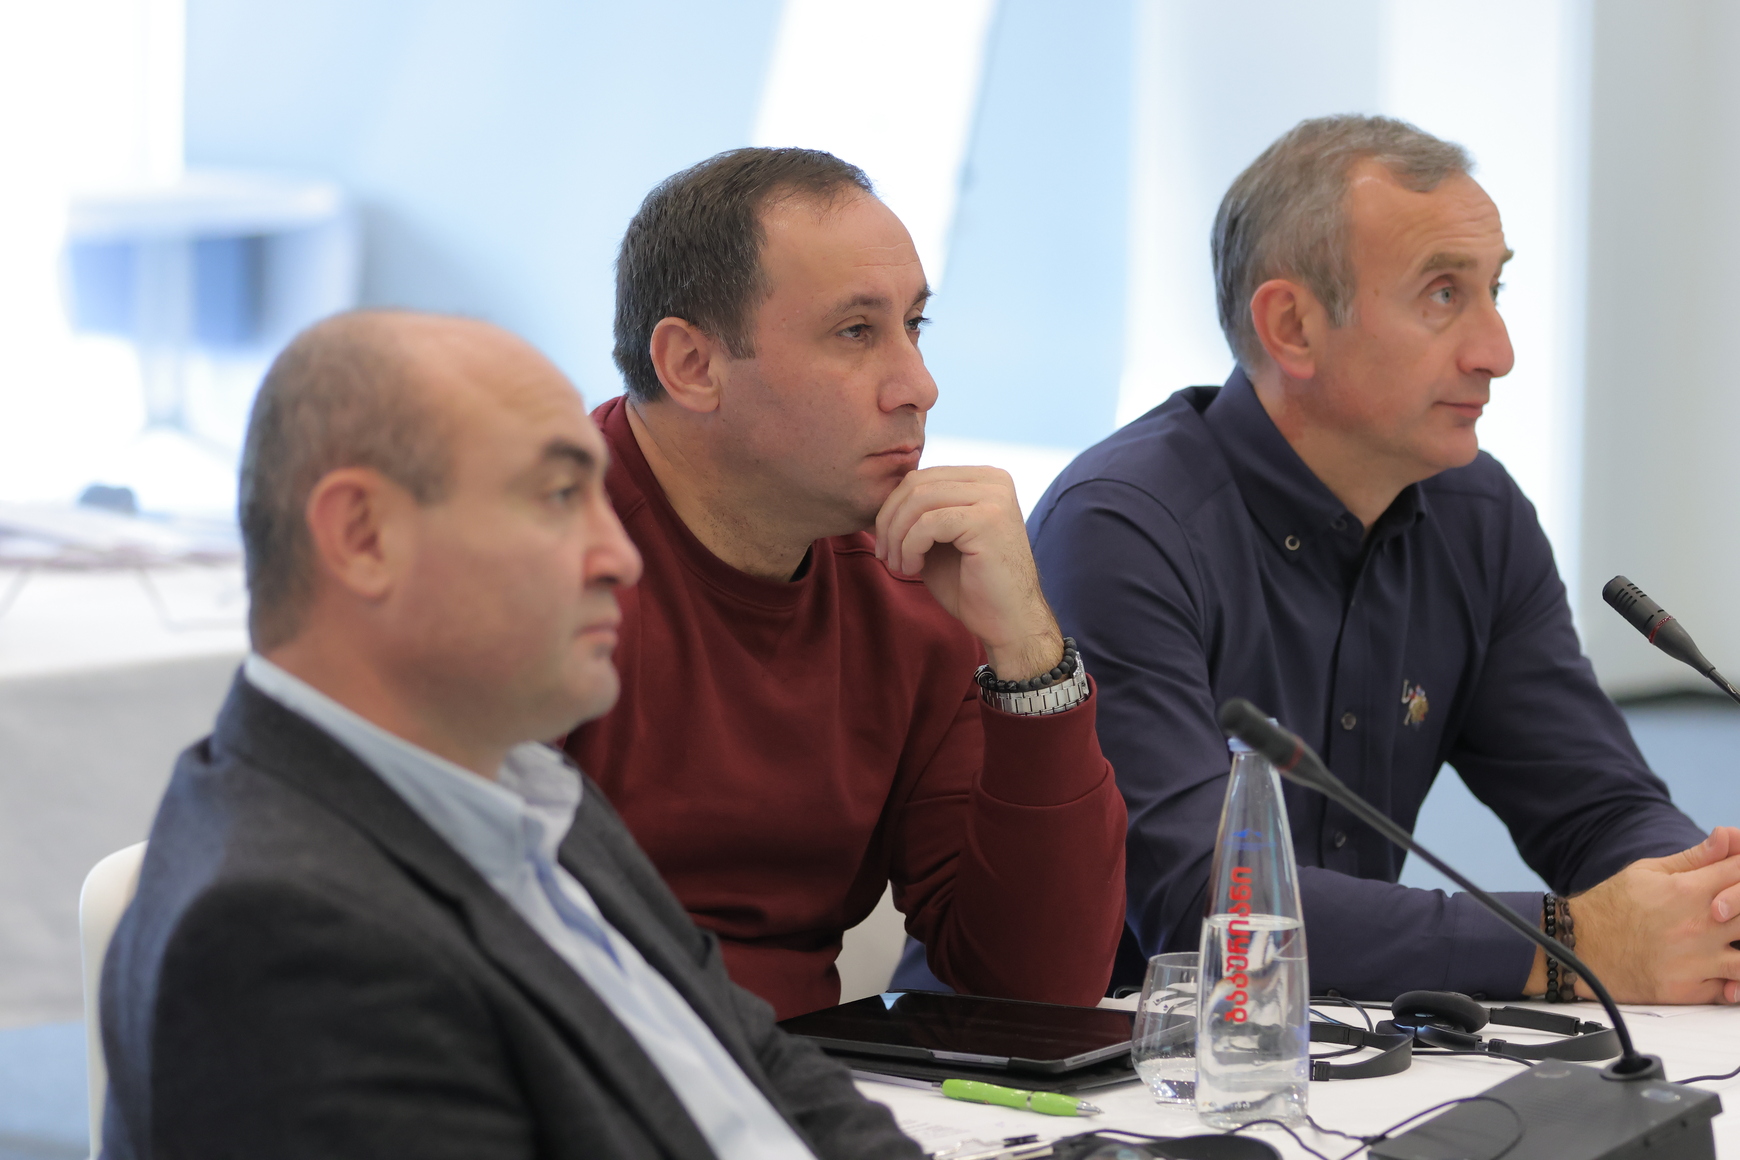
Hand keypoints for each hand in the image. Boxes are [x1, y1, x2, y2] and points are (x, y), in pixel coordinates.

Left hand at [874, 465, 1061, 681]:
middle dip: (889, 520)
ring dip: (897, 535)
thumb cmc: (971, 585)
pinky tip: (913, 568)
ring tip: (899, 564)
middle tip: (884, 555)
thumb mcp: (938, 540)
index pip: (922, 477)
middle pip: (917, 483)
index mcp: (984, 479)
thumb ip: (918, 515)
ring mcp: (994, 498)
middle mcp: (993, 480)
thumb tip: (880, 499)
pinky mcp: (988, 520)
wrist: (1007, 622)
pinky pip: (928, 523)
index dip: (892, 508)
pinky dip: (911, 547)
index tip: (883, 542)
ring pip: (919, 500)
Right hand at [1552, 828, 1739, 1003]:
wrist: (1577, 946)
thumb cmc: (1612, 906)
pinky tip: (1724, 969)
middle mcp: (1698, 925)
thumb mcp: (1648, 871)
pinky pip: (1732, 989)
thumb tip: (1729, 834)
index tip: (1737, 876)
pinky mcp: (1688, 989)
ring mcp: (1696, 960)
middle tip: (1732, 913)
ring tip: (1730, 940)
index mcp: (1688, 890)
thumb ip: (1696, 857)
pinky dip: (1735, 983)